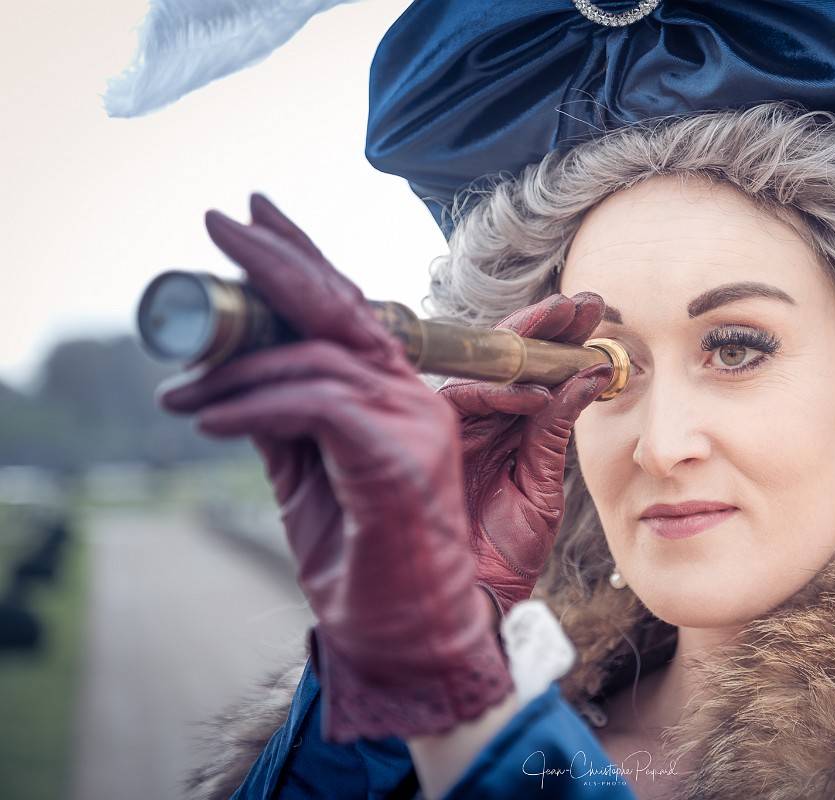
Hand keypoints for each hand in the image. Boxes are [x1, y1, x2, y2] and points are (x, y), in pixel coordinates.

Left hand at [157, 193, 512, 741]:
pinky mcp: (397, 456)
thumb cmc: (359, 557)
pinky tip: (206, 418)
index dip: (303, 257)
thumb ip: (282, 417)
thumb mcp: (304, 473)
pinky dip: (252, 406)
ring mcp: (414, 423)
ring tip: (177, 392)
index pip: (350, 309)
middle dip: (276, 260)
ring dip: (234, 370)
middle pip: (342, 308)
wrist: (402, 631)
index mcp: (399, 395)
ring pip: (316, 360)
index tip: (254, 217)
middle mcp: (415, 397)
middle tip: (217, 223)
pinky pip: (313, 406)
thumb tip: (229, 372)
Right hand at [437, 294, 611, 616]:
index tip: (598, 312)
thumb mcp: (541, 487)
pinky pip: (463, 404)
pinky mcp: (429, 442)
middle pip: (508, 360)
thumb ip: (554, 432)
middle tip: (583, 299)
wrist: (471, 604)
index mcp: (507, 431)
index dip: (563, 340)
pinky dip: (499, 395)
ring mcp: (452, 429)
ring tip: (567, 320)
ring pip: (485, 370)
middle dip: (545, 325)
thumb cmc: (504, 554)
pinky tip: (536, 389)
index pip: (534, 372)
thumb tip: (590, 377)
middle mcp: (478, 422)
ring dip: (526, 343)